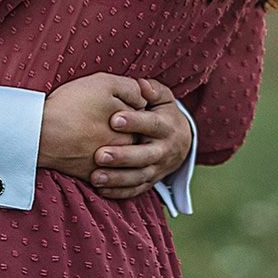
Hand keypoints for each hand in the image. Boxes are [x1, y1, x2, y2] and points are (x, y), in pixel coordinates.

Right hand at [39, 73, 142, 181]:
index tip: (117, 105)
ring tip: (93, 134)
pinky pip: (103, 171)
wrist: (40, 133)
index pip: (142, 119)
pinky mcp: (92, 175)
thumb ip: (132, 89)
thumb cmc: (71, 104)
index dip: (131, 109)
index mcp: (131, 127)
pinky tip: (87, 150)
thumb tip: (144, 100)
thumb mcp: (105, 83)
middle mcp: (124, 149)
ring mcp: (109, 165)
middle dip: (124, 130)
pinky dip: (99, 163)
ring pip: (118, 155)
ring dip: (113, 148)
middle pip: (132, 138)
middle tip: (104, 120)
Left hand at [91, 78, 191, 200]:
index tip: (113, 119)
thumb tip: (142, 85)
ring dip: (117, 178)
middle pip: (144, 156)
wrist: (181, 143)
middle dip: (123, 156)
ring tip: (95, 177)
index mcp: (166, 127)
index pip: (151, 124)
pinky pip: (135, 190)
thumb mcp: (164, 99)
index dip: (134, 122)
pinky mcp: (150, 182)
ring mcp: (157, 169)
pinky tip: (100, 189)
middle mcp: (163, 150)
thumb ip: (153, 90)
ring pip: (138, 177)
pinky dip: (119, 192)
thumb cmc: (163, 114)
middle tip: (100, 155)